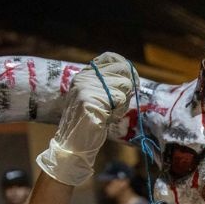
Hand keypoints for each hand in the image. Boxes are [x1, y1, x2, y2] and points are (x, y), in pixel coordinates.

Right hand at [37, 52, 136, 185]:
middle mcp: (84, 77)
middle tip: (120, 103)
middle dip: (128, 88)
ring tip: (111, 113)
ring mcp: (86, 87)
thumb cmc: (88, 125)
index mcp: (84, 75)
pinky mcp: (90, 99)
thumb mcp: (96, 98)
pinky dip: (119, 111)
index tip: (131, 81)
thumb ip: (107, 85)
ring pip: (124, 85)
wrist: (73, 146)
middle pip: (122, 70)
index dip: (126, 68)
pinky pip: (119, 98)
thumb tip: (130, 74)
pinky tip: (109, 118)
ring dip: (123, 103)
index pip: (111, 58)